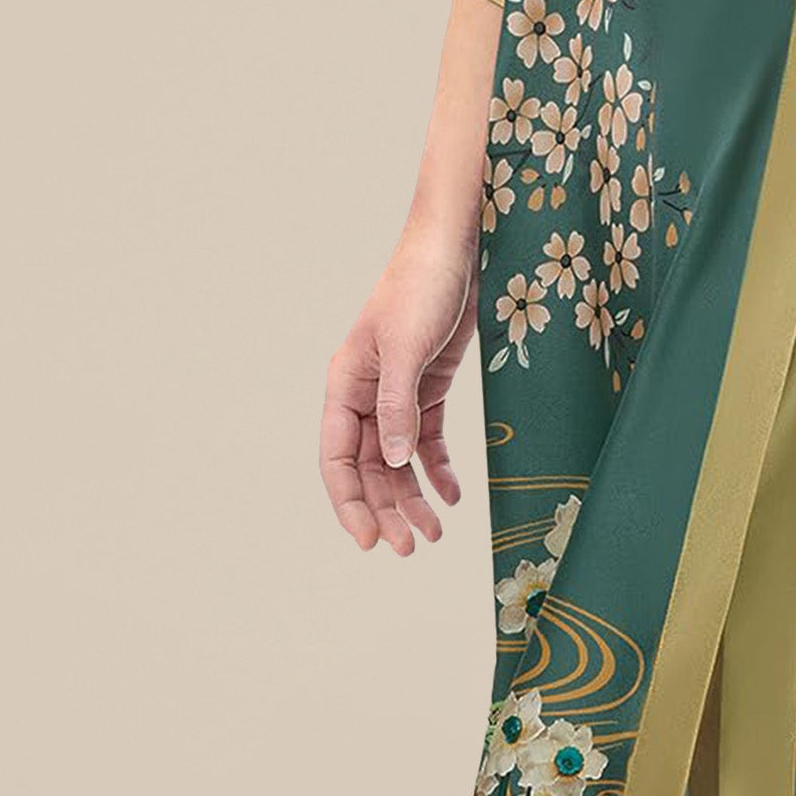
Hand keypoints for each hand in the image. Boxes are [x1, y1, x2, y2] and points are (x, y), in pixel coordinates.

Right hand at [320, 230, 476, 555]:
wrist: (458, 247)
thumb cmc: (422, 286)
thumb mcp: (407, 347)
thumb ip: (398, 405)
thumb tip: (394, 461)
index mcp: (345, 385)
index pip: (337, 459)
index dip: (349, 503)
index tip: (370, 540)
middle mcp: (365, 395)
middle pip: (369, 468)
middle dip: (387, 509)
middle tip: (410, 549)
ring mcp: (397, 393)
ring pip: (398, 460)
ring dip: (412, 497)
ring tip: (433, 535)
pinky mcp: (428, 387)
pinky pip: (426, 440)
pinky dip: (437, 469)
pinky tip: (452, 496)